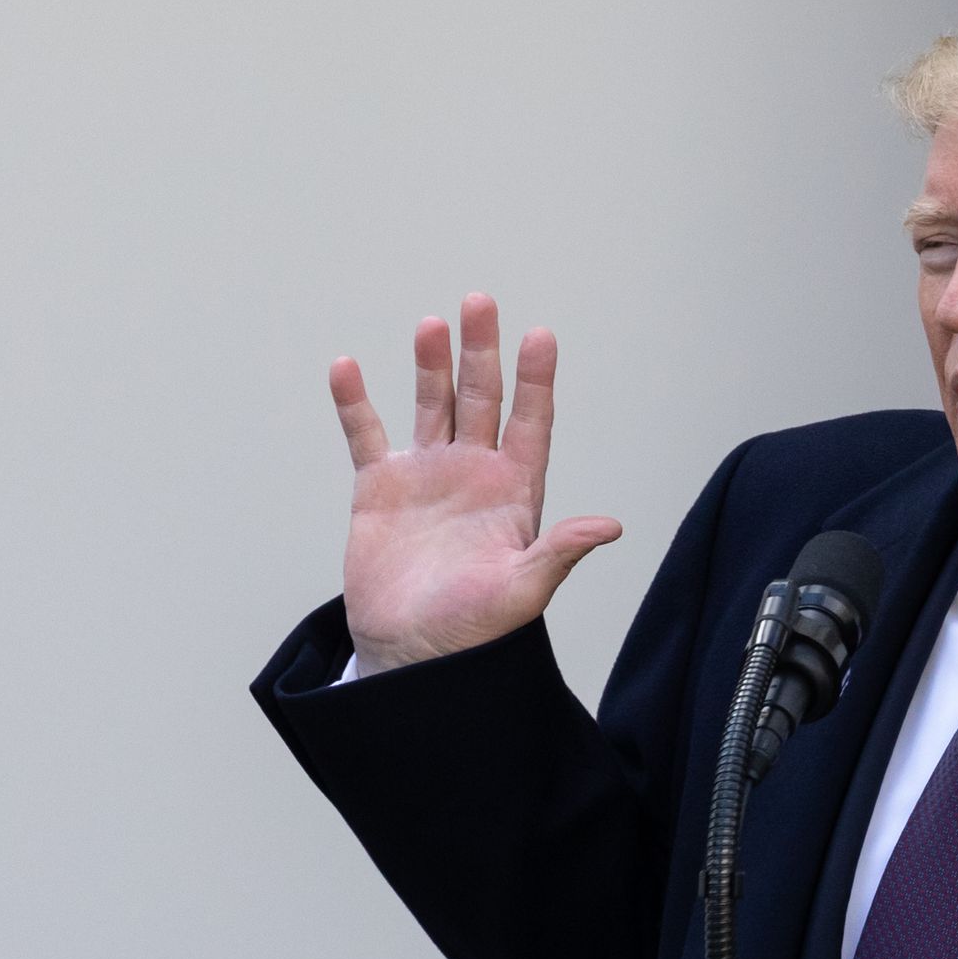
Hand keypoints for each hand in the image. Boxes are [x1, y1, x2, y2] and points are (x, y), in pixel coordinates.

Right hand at [328, 292, 622, 675]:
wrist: (413, 656)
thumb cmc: (475, 632)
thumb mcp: (523, 591)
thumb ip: (560, 552)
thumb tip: (610, 526)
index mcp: (515, 491)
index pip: (531, 422)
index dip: (536, 380)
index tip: (539, 336)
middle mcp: (474, 472)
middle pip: (481, 398)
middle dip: (481, 352)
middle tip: (480, 302)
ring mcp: (427, 476)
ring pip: (431, 406)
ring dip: (430, 365)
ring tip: (431, 325)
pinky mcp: (381, 490)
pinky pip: (366, 436)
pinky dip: (356, 403)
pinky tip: (348, 368)